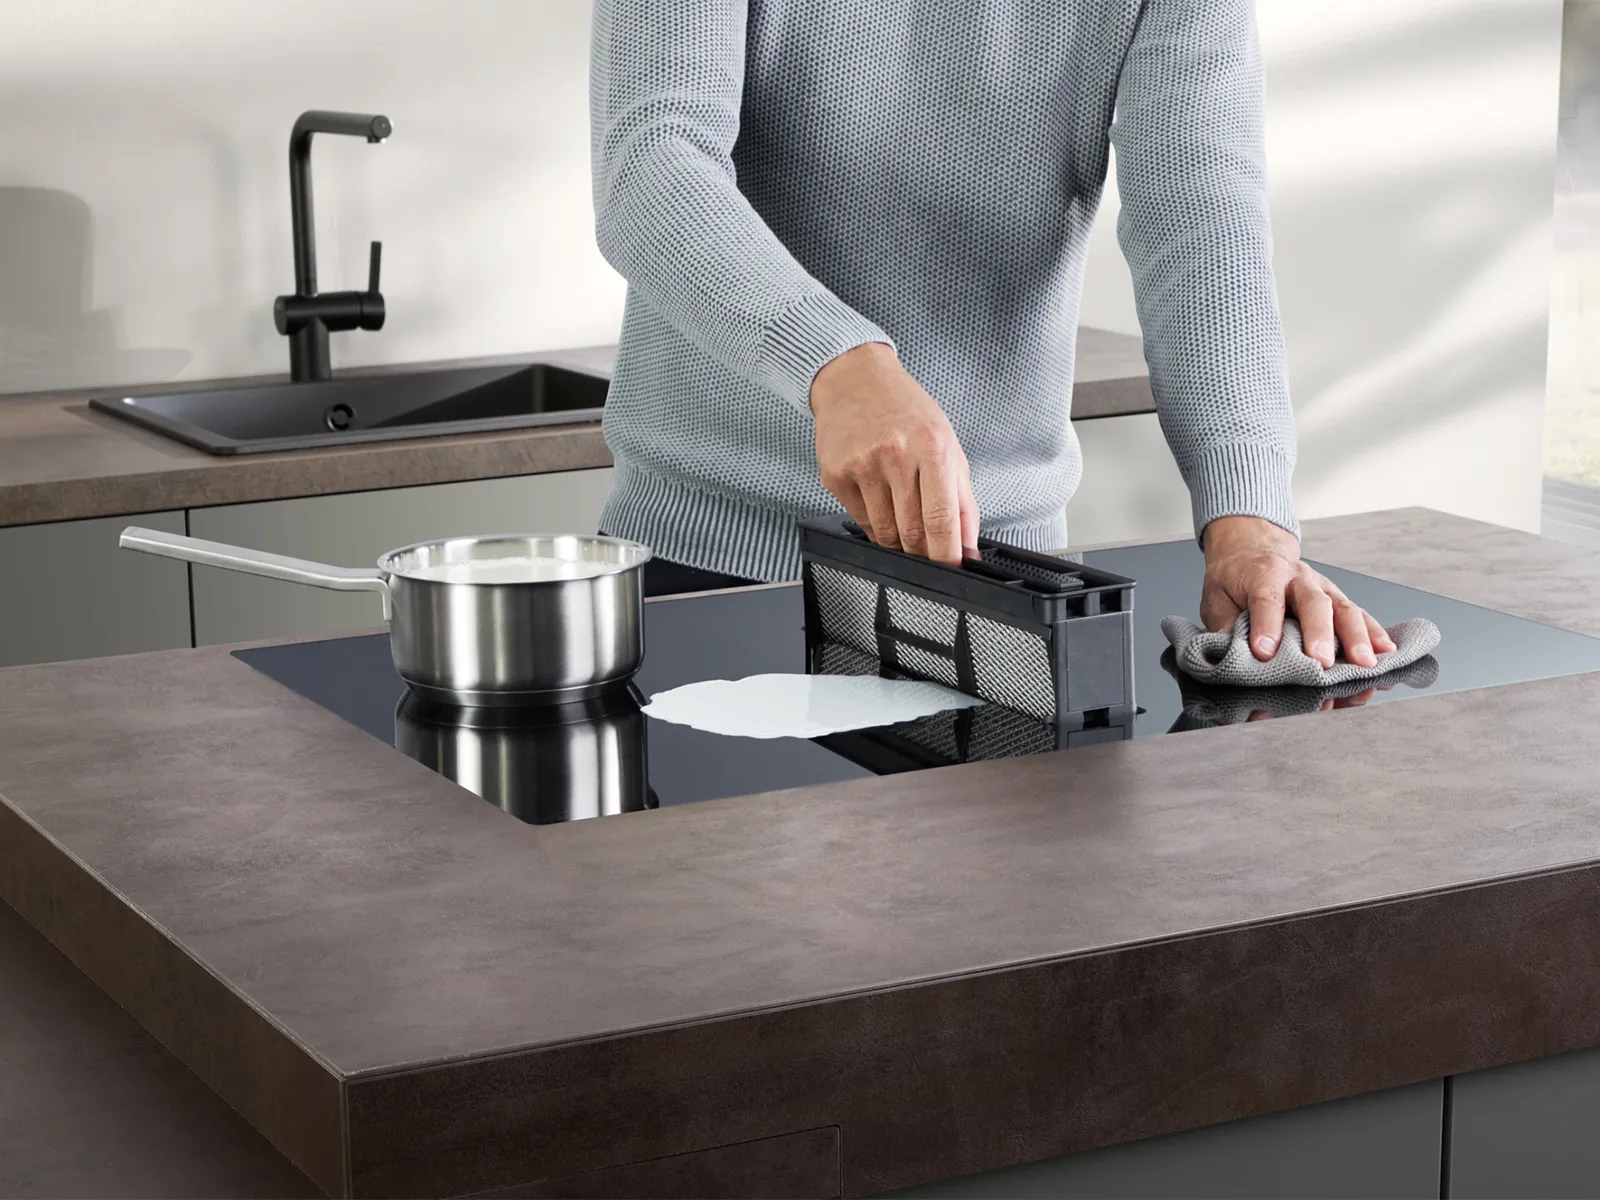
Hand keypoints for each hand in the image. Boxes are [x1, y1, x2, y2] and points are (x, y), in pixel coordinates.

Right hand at [810, 343, 979, 565]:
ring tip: (905, 525)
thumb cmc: (906, 411)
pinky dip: (876, 526)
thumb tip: (967, 547)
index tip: (952, 572)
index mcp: (931, 447)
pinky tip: (881, 503)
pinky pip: (861, 522)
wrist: (855, 382)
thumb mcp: (947, 444)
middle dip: (924, 555)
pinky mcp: (835, 476)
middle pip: (912, 533)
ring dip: (899, 544)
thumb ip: (962, 499)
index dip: (947, 556)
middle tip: (929, 557)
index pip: (941, 519)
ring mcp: (861, 467)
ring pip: (885, 534)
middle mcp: (895, 456)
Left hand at [1200, 515, 1396, 669]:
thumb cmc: (1234, 578)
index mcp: (1263, 574)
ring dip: (1356, 638)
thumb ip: (1225, 625)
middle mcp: (1298, 577)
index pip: (1266, 600)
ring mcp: (1322, 586)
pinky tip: (1388, 654)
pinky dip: (1375, 635)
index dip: (1266, 626)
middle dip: (1320, 634)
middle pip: (1313, 603)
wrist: (1252, 548)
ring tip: (1365, 664)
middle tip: (1322, 662)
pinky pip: (1359, 615)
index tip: (1264, 652)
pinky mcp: (1337, 597)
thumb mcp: (1216, 597)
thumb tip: (1230, 654)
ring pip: (1343, 608)